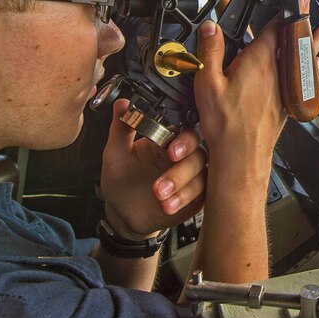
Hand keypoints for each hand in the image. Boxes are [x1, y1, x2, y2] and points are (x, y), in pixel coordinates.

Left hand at [100, 99, 206, 237]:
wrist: (122, 213)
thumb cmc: (120, 179)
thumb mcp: (116, 153)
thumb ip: (122, 129)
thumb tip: (122, 104)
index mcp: (168, 140)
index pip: (186, 132)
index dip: (184, 140)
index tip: (171, 151)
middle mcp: (184, 156)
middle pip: (199, 155)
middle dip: (183, 169)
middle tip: (162, 182)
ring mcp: (191, 178)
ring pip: (202, 176)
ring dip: (182, 187)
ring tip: (159, 196)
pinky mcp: (195, 198)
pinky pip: (201, 196)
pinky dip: (185, 200)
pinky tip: (168, 206)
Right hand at [193, 0, 318, 183]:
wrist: (242, 155)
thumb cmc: (226, 125)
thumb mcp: (206, 83)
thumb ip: (210, 52)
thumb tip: (210, 27)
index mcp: (259, 61)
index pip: (277, 27)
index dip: (286, 10)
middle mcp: (276, 72)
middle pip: (294, 39)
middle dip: (302, 19)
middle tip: (310, 3)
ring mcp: (284, 87)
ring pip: (303, 58)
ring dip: (312, 40)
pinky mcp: (287, 102)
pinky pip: (303, 78)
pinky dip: (310, 67)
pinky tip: (316, 66)